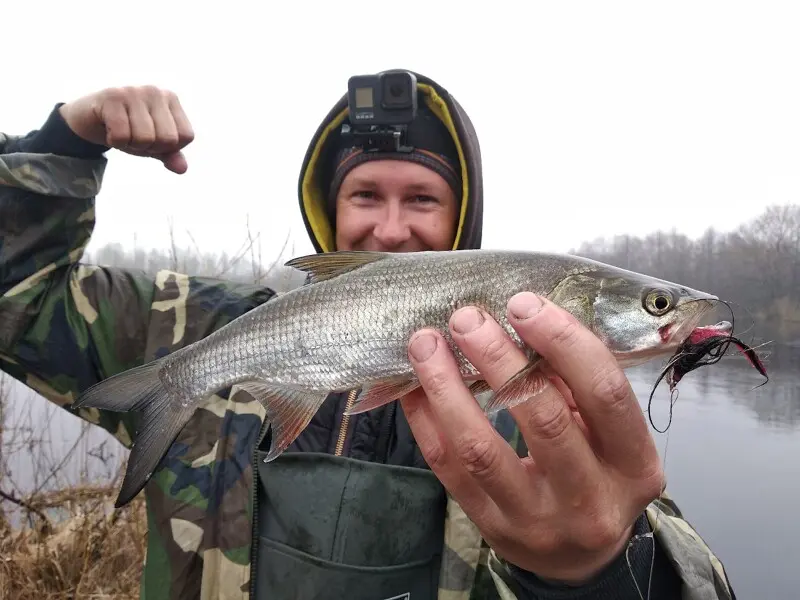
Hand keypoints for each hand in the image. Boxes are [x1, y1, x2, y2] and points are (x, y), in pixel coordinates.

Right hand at [59, 86, 194, 173]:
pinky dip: (114, 141)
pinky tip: (109, 128)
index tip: (151, 137)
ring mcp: (134, 91)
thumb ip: (171, 155)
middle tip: (134, 135)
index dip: (167, 147)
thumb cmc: (128, 129)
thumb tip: (182, 169)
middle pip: (168, 140)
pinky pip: (122, 136)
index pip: (186, 137)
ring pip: (145, 139)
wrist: (89, 119)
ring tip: (121, 130)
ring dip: (130, 144)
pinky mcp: (112, 96)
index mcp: (171, 99)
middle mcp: (155, 91)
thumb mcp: (153, 145)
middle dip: (149, 147)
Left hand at [400, 292, 664, 583]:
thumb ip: (577, 388)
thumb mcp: (608, 436)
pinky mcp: (491, 528)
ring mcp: (536, 521)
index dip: (564, 341)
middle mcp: (590, 500)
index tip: (524, 304)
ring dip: (448, 388)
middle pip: (542, 418)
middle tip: (466, 318)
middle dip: (498, 358)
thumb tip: (521, 327)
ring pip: (482, 449)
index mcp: (634, 466)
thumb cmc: (596, 475)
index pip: (604, 394)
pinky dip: (427, 421)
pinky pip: (449, 470)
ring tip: (426, 345)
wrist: (580, 558)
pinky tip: (415, 386)